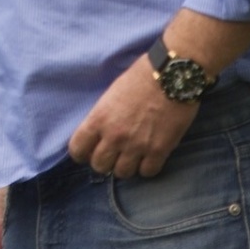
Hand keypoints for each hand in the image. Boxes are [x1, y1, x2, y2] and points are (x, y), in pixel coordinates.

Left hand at [66, 55, 197, 179]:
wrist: (172, 75)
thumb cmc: (140, 77)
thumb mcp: (111, 95)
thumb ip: (103, 117)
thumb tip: (101, 134)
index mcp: (98, 119)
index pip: (77, 150)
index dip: (82, 152)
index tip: (90, 150)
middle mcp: (114, 136)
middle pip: (99, 166)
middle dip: (105, 161)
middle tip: (113, 153)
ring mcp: (137, 145)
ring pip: (122, 173)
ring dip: (126, 165)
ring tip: (132, 155)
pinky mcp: (159, 150)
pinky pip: (148, 172)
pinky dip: (147, 167)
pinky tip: (150, 156)